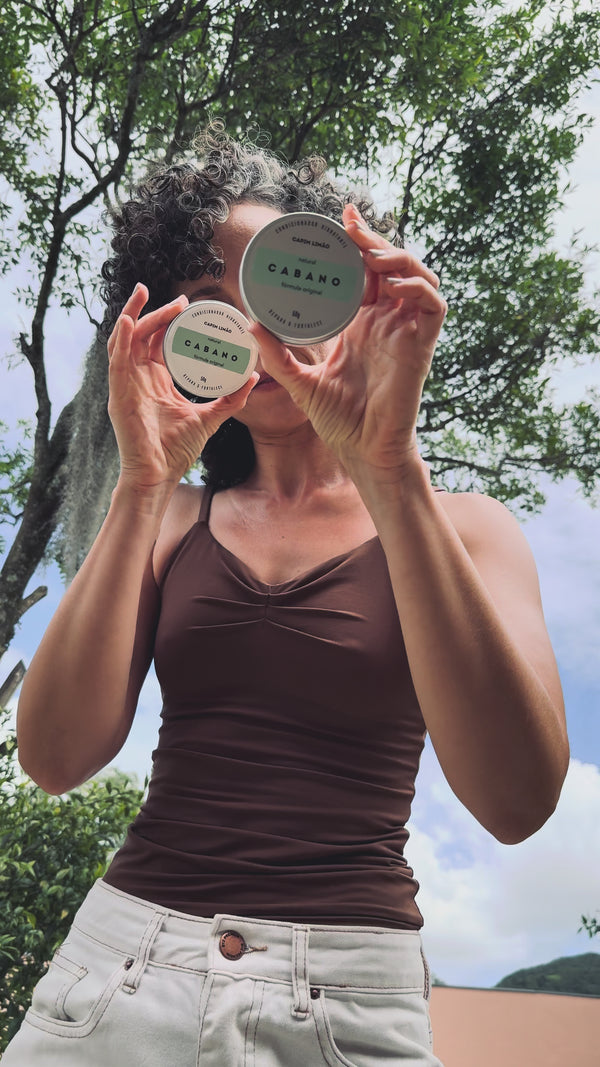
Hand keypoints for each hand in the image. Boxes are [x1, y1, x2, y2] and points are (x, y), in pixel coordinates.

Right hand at [107, 284, 258, 489]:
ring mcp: (126, 384)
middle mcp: (139, 378)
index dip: (168, 321)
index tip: (186, 306)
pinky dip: (120, 338)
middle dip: (154, 311)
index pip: (157, 342)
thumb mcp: (209, 418)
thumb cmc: (177, 450)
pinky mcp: (118, 393)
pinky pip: (116, 359)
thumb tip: (252, 378)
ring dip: (133, 314)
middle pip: (141, 334)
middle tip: (177, 300)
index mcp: (156, 381)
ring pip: (125, 339)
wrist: (159, 474)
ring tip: (144, 293)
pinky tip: (127, 320)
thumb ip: (230, 399)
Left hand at [252, 204, 446, 480]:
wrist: (362, 451)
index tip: (340, 219)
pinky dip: (418, 287)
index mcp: (362, 324)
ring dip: (399, 258)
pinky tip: (393, 284)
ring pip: (418, 277)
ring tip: (371, 253)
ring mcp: (406, 332)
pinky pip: (433, 306)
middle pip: (390, 266)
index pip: (365, 272)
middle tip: (348, 226)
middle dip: (374, 240)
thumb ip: (277, 355)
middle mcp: (386, 322)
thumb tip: (250, 324)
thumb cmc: (338, 421)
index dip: (358, 242)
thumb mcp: (300, 382)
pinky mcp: (422, 347)